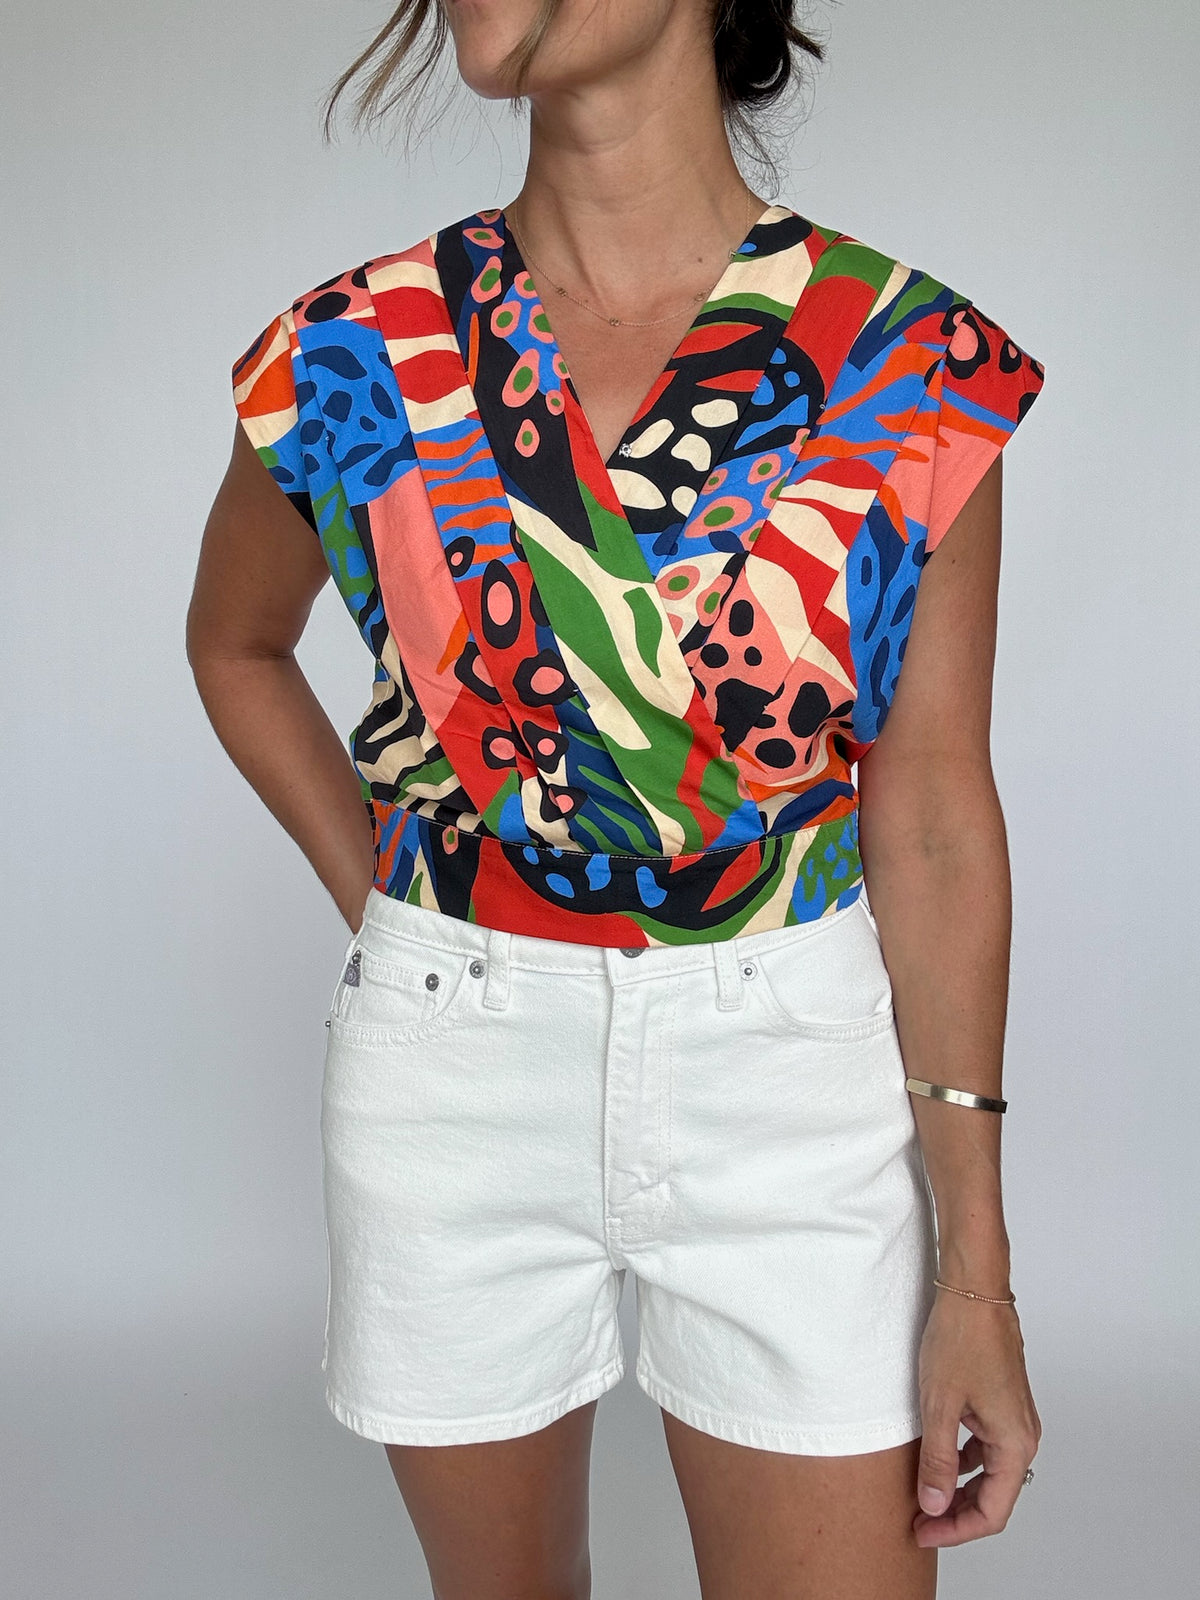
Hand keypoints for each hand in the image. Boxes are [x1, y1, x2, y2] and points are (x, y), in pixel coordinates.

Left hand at [913, 1288, 1040, 1545]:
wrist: (974, 1290)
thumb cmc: (961, 1339)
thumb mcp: (940, 1405)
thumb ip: (937, 1460)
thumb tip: (934, 1505)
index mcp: (1015, 1443)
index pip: (992, 1511)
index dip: (956, 1530)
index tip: (923, 1532)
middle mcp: (1023, 1435)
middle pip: (994, 1496)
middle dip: (956, 1514)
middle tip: (918, 1522)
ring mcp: (1014, 1418)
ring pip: (990, 1472)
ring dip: (959, 1488)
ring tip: (923, 1494)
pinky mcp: (1002, 1402)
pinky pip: (986, 1447)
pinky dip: (963, 1461)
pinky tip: (938, 1459)